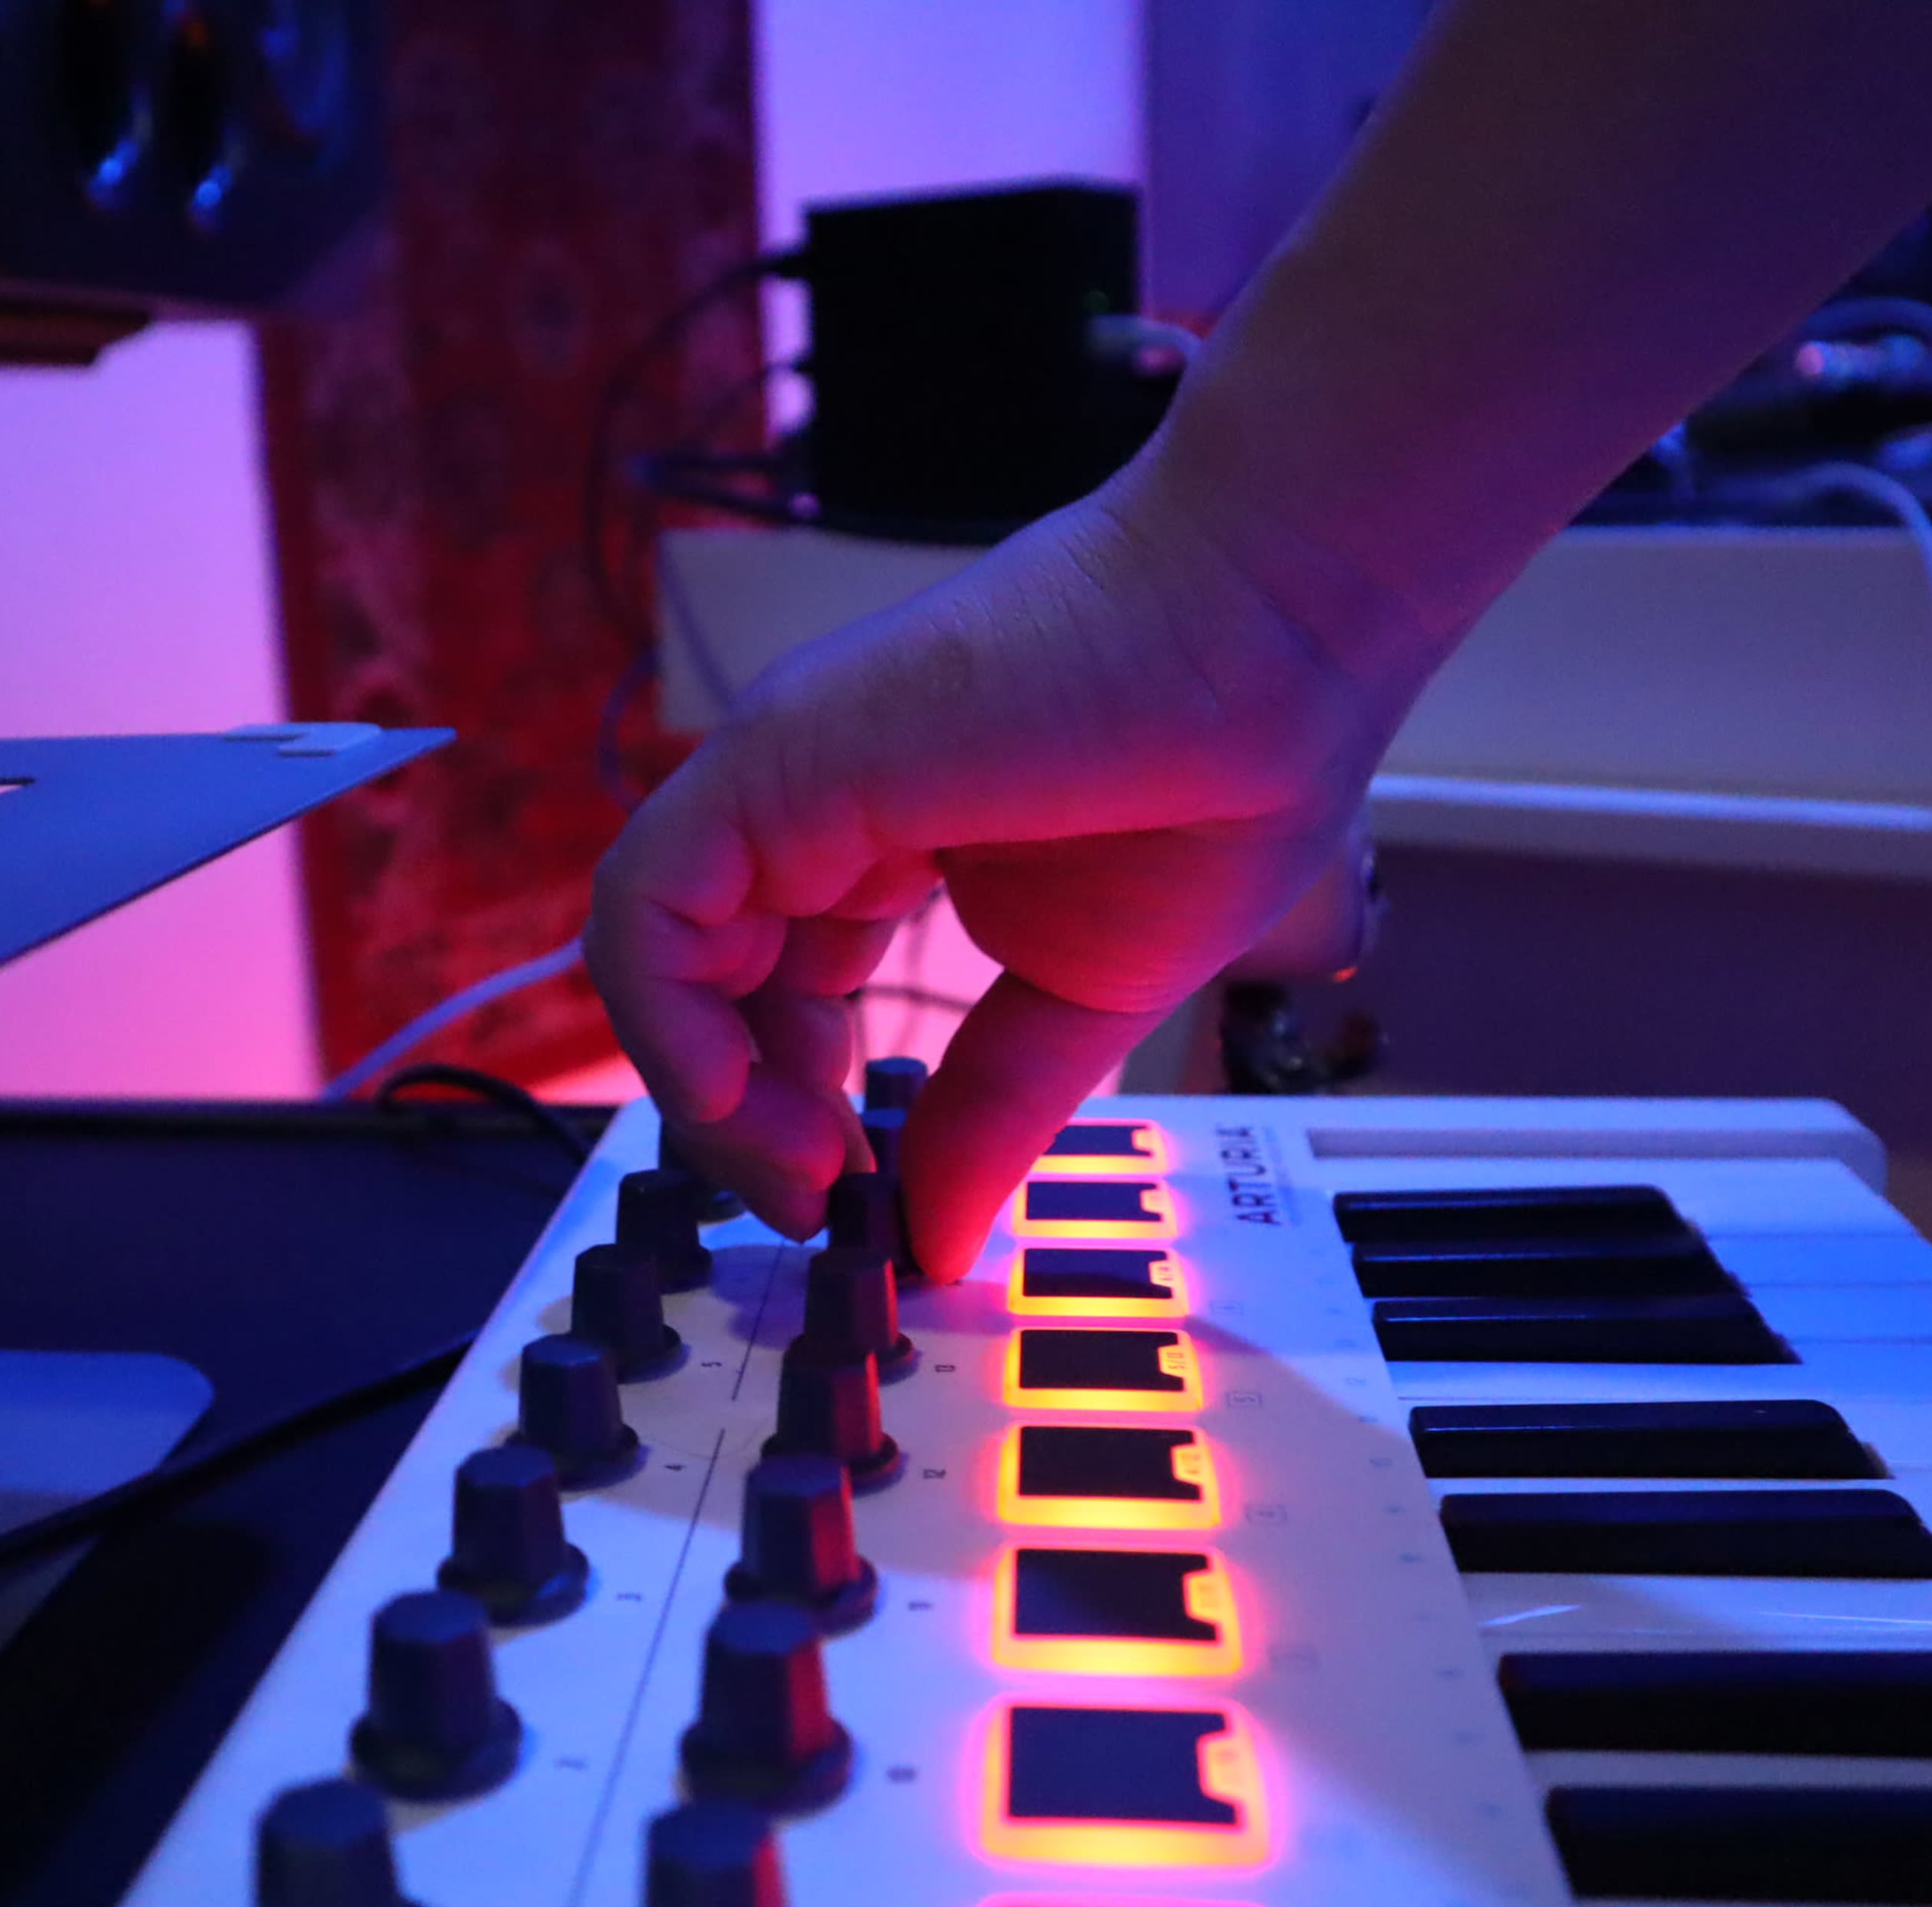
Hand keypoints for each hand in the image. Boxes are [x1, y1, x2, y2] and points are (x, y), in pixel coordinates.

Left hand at [585, 453, 1433, 1276]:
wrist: (1281, 639)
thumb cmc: (1222, 770)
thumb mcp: (1080, 1001)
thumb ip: (990, 1116)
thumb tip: (940, 1241)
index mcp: (883, 840)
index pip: (774, 986)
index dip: (791, 1104)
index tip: (860, 1191)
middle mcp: (814, 806)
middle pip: (705, 981)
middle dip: (740, 1117)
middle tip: (820, 1201)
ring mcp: (787, 777)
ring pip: (655, 950)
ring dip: (704, 1094)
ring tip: (803, 1171)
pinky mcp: (775, 763)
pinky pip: (650, 909)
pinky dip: (668, 1025)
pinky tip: (753, 1106)